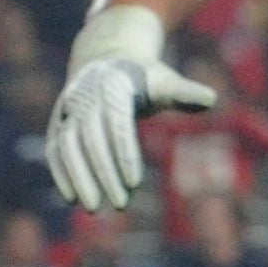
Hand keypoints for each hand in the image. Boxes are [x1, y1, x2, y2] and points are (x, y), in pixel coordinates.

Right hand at [45, 5, 218, 211]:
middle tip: (118, 205)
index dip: (124, 155)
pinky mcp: (58, 123)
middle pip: (91, 142)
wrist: (107, 59)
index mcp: (113, 86)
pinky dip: (61, 172)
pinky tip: (72, 197)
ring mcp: (67, 110)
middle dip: (103, 175)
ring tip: (93, 207)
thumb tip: (212, 100)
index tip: (134, 185)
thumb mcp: (164, 80)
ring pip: (68, 148)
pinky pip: (56, 150)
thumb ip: (183, 92)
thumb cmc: (143, 76)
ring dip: (79, 178)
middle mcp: (85, 97)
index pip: (117, 126)